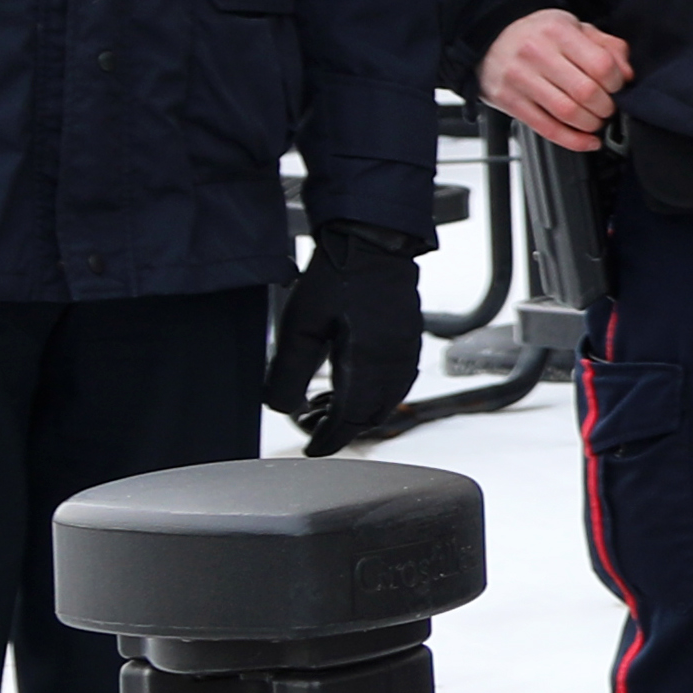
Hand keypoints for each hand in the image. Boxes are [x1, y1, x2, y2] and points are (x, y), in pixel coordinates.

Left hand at [269, 229, 426, 436]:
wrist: (372, 244)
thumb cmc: (337, 278)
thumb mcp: (298, 327)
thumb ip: (287, 373)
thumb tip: (283, 408)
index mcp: (367, 364)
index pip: (350, 420)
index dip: (329, 439)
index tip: (311, 447)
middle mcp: (393, 364)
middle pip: (371, 417)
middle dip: (342, 427)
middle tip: (311, 419)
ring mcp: (406, 353)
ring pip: (387, 403)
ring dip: (359, 411)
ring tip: (327, 400)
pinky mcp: (410, 343)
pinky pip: (398, 384)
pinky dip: (375, 394)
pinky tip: (354, 380)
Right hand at [479, 10, 632, 153]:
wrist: (488, 37)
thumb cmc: (538, 34)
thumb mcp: (574, 27)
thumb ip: (607, 46)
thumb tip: (628, 75)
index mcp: (558, 32)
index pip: (601, 65)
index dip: (617, 83)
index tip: (617, 87)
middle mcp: (536, 53)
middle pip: (586, 92)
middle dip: (606, 107)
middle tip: (608, 107)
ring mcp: (520, 79)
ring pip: (568, 113)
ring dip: (591, 124)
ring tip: (595, 120)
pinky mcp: (509, 101)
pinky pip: (547, 129)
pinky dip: (573, 141)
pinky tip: (587, 141)